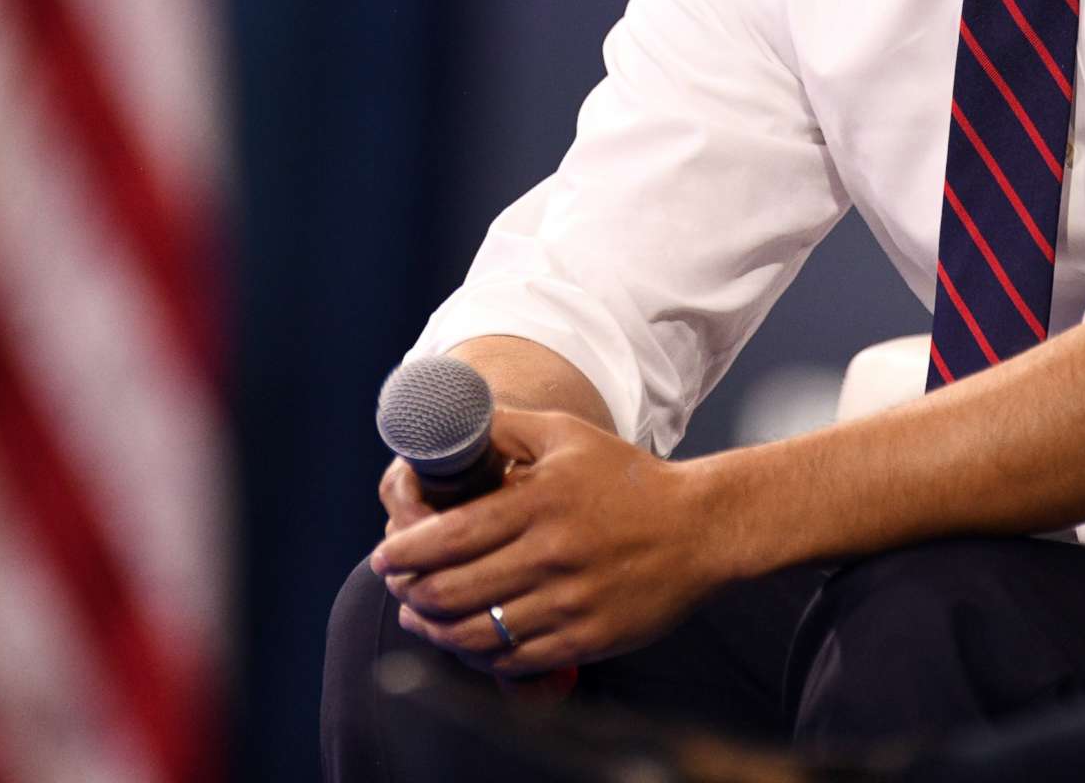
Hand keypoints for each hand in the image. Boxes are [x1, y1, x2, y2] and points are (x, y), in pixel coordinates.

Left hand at [371, 407, 728, 674]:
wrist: (700, 528)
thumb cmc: (628, 478)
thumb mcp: (567, 434)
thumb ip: (505, 427)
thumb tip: (448, 425)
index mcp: (541, 503)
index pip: (452, 536)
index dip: (407, 552)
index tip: (384, 556)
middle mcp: (552, 556)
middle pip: (455, 590)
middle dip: (412, 592)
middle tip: (396, 587)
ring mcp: (570, 603)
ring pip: (479, 632)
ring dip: (436, 629)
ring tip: (419, 617)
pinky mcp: (588, 639)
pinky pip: (516, 660)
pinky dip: (481, 656)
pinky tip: (467, 641)